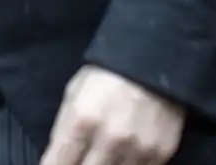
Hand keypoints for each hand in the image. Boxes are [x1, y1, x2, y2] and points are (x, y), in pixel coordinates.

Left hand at [39, 66, 185, 164]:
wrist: (154, 60)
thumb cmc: (107, 76)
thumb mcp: (74, 94)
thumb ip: (63, 131)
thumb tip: (55, 159)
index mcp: (82, 120)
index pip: (58, 164)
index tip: (56, 164)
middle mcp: (109, 139)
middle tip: (81, 156)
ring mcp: (137, 150)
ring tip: (102, 153)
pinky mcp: (160, 154)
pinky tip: (123, 154)